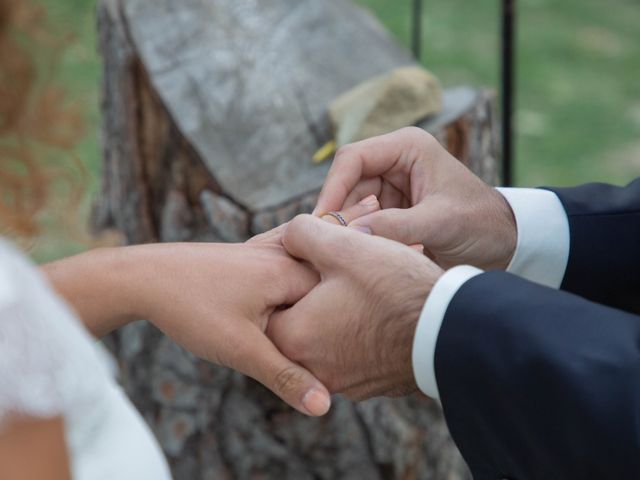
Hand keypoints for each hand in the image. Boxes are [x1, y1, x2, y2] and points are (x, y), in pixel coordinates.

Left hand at [45, 241, 329, 416]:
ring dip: (303, 306)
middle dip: (323, 317)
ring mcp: (264, 253)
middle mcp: (281, 256)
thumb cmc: (191, 308)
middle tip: (315, 344)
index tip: (336, 353)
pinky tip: (277, 308)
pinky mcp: (248, 258)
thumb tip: (324, 405)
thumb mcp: (242, 350)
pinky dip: (286, 293)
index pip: (336, 300)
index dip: (337, 329)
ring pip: (300, 283)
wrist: (141, 278)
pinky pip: (281, 273)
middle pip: (321, 291)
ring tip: (289, 332)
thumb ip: (286, 376)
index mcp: (288, 272)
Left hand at [266, 214, 443, 399]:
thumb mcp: (344, 245)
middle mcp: (312, 370)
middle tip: (336, 272)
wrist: (451, 330)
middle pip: (298, 321)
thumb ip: (302, 233)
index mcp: (294, 338)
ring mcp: (344, 383)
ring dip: (337, 314)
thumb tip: (290, 236)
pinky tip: (380, 311)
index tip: (307, 261)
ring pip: (327, 337)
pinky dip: (360, 333)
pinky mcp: (371, 386)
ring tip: (362, 288)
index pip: (269, 303)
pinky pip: (353, 353)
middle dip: (312, 294)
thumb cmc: (394, 287)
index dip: (286, 275)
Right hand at [313, 127, 516, 269]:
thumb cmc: (481, 223)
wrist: (504, 242)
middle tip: (333, 243)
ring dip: (351, 227)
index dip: (333, 187)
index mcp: (408, 147)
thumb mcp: (440, 223)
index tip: (322, 218)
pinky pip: (364, 219)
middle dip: (340, 212)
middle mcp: (396, 161)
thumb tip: (350, 233)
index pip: (353, 158)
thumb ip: (397, 227)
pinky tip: (367, 253)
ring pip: (352, 204)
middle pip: (347, 182)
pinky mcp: (392, 208)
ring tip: (356, 252)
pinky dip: (362, 236)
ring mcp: (392, 185)